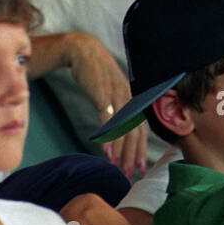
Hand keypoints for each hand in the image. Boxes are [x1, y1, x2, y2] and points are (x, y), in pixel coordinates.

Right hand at [64, 32, 148, 178]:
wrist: (83, 51)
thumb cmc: (95, 74)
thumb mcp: (110, 91)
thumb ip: (116, 107)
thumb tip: (118, 127)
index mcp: (131, 99)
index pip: (140, 128)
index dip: (141, 148)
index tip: (141, 165)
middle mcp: (128, 99)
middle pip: (134, 131)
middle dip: (133, 154)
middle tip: (132, 173)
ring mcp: (116, 97)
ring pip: (123, 129)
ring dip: (121, 150)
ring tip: (118, 166)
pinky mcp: (103, 95)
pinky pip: (108, 121)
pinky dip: (108, 138)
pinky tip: (106, 152)